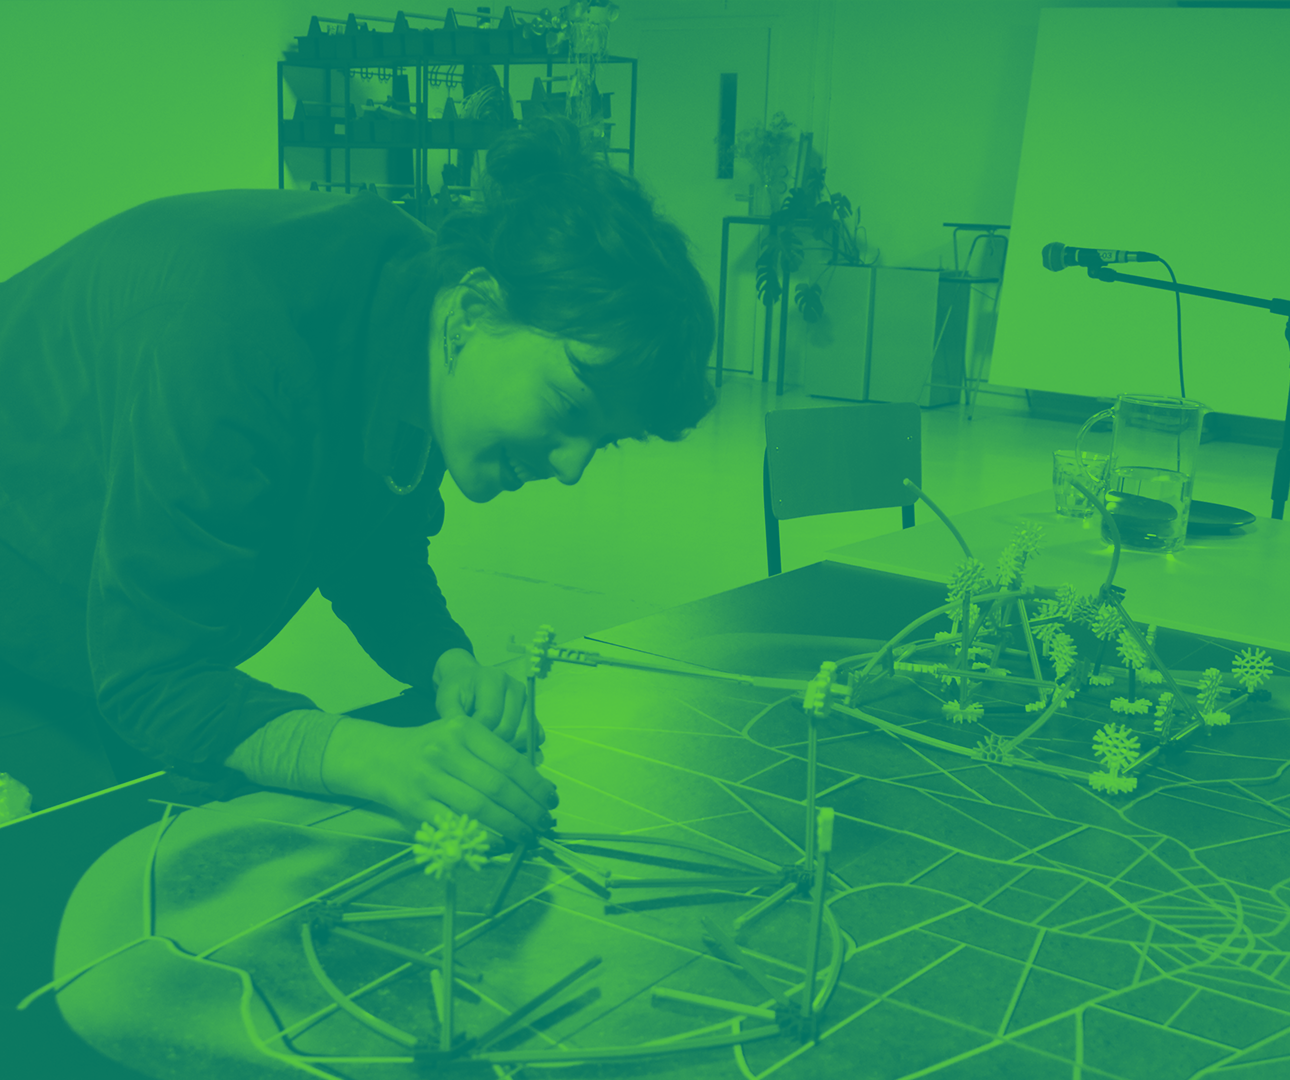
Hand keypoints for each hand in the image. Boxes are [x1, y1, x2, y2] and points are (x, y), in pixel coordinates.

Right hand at [371, 715, 558, 841]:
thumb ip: (492, 754)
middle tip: (544, 822)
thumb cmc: (431, 747)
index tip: (550, 798)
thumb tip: (535, 786)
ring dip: (510, 825)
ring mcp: (429, 778)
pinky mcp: (415, 804)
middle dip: (527, 808)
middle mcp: (446, 750)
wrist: (380, 757)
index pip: (509, 759)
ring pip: (479, 806)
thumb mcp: (461, 736)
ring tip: (528, 833)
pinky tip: (498, 841)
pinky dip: (480, 835)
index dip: (534, 783)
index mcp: (464, 728)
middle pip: (498, 785)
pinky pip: (455, 824)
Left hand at [434, 651, 544, 753]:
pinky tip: (504, 747)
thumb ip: (453, 717)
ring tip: (488, 748)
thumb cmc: (457, 690)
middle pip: (509, 727)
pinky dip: (522, 744)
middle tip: (475, 748)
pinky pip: (534, 734)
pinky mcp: (532, 711)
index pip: (490, 715)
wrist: (469, 680)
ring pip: (524, 733)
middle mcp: (515, 686)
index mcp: (493, 678)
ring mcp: (526, 699)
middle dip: (491, 743)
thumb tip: (462, 740)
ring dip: (507, 746)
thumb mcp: (446, 699)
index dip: (476, 734)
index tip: (465, 742)